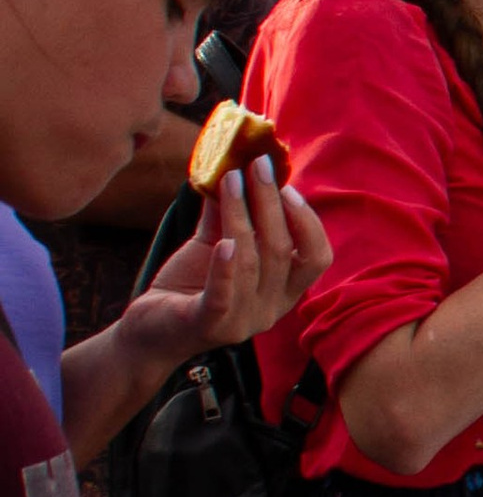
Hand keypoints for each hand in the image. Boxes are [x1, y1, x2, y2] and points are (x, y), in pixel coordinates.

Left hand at [118, 165, 331, 374]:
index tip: (286, 185)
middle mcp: (271, 309)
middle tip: (256, 166)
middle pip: (283, 251)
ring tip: (228, 181)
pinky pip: (223, 295)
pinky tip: (223, 242)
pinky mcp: (209, 325)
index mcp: (283, 291)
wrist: (150, 331)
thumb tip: (234, 167)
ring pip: (251, 262)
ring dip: (239, 215)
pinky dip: (225, 267)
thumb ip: (227, 214)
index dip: (307, 220)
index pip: (317, 257)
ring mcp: (242, 321)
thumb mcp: (213, 245)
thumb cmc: (188, 286)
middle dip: (270, 202)